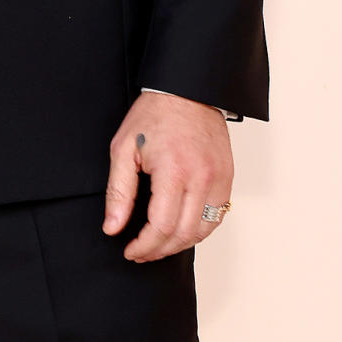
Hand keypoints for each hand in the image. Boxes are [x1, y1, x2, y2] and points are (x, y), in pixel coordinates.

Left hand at [102, 90, 232, 261]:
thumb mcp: (124, 148)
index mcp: (173, 170)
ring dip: (180, 244)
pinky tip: (181, 229)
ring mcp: (219, 179)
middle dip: (159, 250)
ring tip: (159, 244)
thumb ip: (118, 191)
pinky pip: (218, 216)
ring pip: (203, 231)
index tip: (130, 250)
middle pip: (183, 234)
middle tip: (141, 252)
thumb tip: (112, 227)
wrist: (187, 90)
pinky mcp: (228, 177)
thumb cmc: (154, 114)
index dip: (144, 246)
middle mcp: (201, 178)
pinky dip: (200, 230)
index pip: (161, 226)